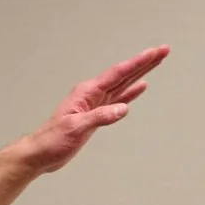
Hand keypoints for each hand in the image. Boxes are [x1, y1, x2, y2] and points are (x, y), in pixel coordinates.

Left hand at [15, 47, 168, 174]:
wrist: (41, 153)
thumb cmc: (52, 140)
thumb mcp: (76, 128)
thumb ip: (99, 117)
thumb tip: (122, 109)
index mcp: (88, 92)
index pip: (118, 73)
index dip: (138, 63)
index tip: (155, 53)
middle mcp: (93, 93)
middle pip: (124, 74)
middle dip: (144, 62)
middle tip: (163, 51)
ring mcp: (95, 103)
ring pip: (123, 84)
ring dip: (140, 73)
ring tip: (156, 62)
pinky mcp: (96, 114)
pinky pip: (117, 98)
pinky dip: (130, 93)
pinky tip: (140, 87)